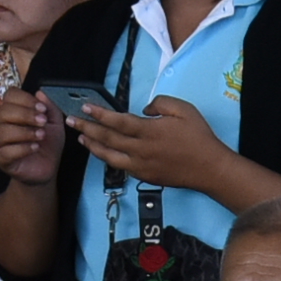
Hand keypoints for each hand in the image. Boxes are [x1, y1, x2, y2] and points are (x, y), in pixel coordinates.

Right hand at [0, 90, 56, 185]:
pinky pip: (6, 151)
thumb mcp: (55, 123)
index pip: (9, 96)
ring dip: (25, 132)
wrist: (48, 168)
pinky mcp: (2, 159)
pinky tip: (35, 147)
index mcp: (14, 112)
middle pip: (3, 112)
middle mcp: (3, 125)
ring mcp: (0, 142)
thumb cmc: (48, 144)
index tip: (42, 108)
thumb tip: (40, 92)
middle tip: (43, 122)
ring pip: (3, 131)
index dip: (25, 99)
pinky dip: (23, 148)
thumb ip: (50, 107)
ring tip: (41, 136)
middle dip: (25, 114)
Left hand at [68, 95, 231, 190]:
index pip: (117, 121)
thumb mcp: (184, 109)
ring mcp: (140, 165)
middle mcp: (140, 149)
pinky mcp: (144, 176)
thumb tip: (144, 110)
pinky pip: (120, 167)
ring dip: (93, 146)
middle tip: (72, 121)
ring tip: (81, 138)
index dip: (99, 114)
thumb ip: (160, 103)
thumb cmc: (199, 137)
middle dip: (87, 128)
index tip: (85, 107)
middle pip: (107, 138)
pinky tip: (103, 153)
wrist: (209, 169)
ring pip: (109, 156)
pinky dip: (108, 158)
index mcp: (149, 131)